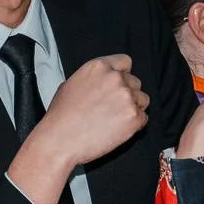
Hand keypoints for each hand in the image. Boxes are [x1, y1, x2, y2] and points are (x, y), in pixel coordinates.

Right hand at [8, 54, 149, 203]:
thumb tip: (102, 82)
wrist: (59, 141)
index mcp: (99, 67)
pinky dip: (134, 125)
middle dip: (127, 94)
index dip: (123, 74)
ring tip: (113, 120)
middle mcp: (115, 78)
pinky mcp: (134, 117)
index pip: (125, 62)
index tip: (118, 85)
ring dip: (132, 109)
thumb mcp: (70, 84)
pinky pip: (144, 118)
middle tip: (112, 109)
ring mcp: (127, 97)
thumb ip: (93, 79)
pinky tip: (116, 130)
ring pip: (142, 100)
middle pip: (135, 82)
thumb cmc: (60, 117)